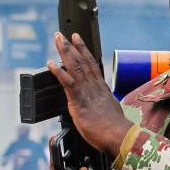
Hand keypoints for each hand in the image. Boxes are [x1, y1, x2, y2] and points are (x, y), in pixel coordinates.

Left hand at [47, 32, 132, 155]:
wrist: (119, 136)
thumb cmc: (114, 129)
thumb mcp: (109, 111)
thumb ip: (102, 103)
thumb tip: (98, 104)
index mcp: (101, 88)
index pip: (91, 64)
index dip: (84, 50)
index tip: (78, 39)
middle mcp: (94, 86)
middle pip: (82, 61)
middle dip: (71, 46)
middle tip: (62, 34)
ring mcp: (86, 92)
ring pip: (75, 66)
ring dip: (65, 51)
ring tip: (57, 39)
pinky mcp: (79, 100)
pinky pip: (67, 82)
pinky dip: (58, 71)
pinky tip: (51, 63)